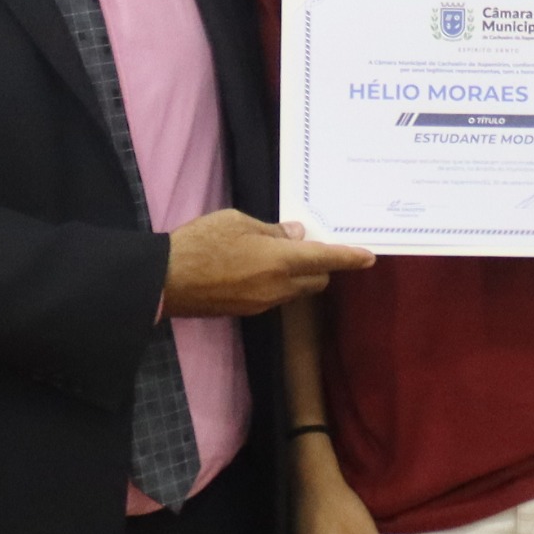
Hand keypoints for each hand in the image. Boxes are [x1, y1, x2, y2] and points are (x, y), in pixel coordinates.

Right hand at [162, 211, 372, 316]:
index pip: (325, 259)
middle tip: (306, 244)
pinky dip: (279, 283)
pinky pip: (277, 296)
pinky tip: (258, 268)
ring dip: (299, 275)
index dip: (349, 258)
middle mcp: (278, 287)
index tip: (369, 257)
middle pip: (317, 279)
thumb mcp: (238, 223)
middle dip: (321, 264)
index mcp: (279, 261)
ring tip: (277, 253)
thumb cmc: (201, 242)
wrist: (165, 280)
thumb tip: (297, 236)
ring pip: (297, 290)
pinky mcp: (249, 310)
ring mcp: (264, 303)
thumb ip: (272, 231)